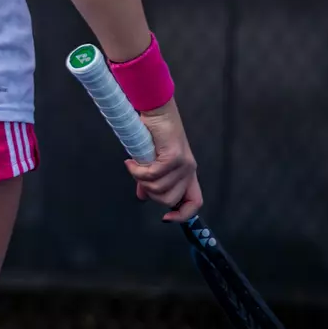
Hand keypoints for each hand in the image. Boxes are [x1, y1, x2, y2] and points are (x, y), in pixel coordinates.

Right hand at [126, 99, 202, 220]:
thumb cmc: (154, 133)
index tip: (165, 218)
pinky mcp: (174, 157)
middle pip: (170, 199)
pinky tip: (131, 162)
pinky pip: (153, 174)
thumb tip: (143, 197)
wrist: (156, 110)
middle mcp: (189, 171)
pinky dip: (138, 171)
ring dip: (141, 179)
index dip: (182, 215)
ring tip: (134, 165)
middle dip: (150, 192)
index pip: (195, 203)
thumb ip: (150, 180)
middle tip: (138, 177)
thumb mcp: (153, 161)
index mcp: (187, 173)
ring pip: (159, 188)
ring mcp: (184, 164)